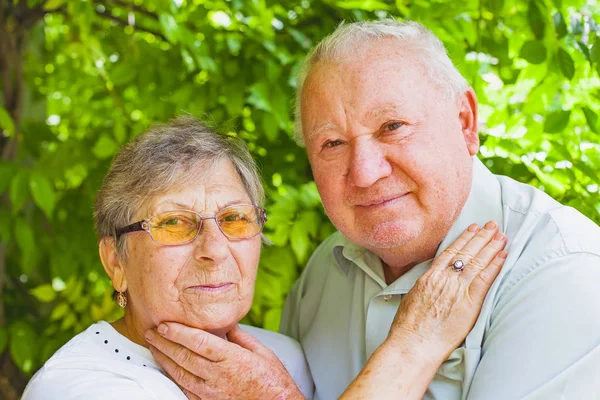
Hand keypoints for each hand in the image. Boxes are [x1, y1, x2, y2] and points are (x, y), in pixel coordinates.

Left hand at [145, 324, 303, 399]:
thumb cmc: (273, 381)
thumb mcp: (262, 352)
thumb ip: (241, 337)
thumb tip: (226, 323)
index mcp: (232, 359)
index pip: (199, 342)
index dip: (179, 332)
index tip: (166, 324)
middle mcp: (219, 375)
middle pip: (185, 356)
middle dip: (165, 343)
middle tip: (152, 332)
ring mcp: (211, 391)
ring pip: (180, 373)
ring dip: (164, 359)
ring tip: (154, 347)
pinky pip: (186, 388)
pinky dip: (173, 376)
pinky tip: (167, 368)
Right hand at [388, 221, 506, 359]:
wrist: (414, 342)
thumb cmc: (409, 326)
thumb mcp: (412, 297)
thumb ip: (424, 286)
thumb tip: (429, 283)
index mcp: (429, 276)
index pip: (450, 252)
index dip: (463, 239)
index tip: (473, 228)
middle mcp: (444, 278)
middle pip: (466, 252)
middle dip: (481, 237)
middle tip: (492, 225)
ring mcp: (458, 289)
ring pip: (477, 261)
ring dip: (491, 246)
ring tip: (501, 235)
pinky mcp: (470, 302)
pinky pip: (485, 279)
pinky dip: (495, 265)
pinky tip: (502, 256)